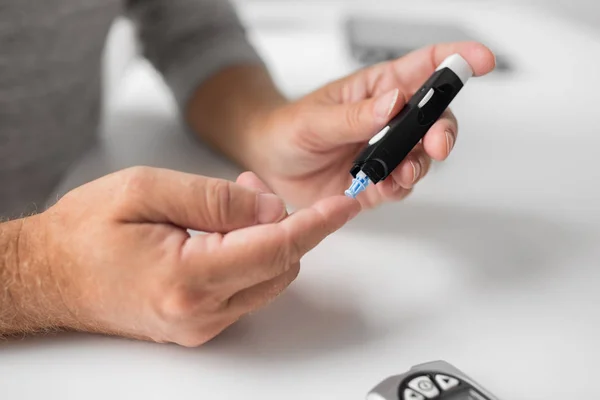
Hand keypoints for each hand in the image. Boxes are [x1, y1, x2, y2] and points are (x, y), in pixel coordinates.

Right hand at [16, 167, 358, 345]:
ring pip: (266, 278)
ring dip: (264, 238)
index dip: (317, 223)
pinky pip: (245, 288)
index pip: (276, 248)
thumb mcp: (145, 190)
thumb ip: (215, 199)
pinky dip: (247, 256)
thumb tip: (271, 208)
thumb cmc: (83, 232)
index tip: (343, 204)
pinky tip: (221, 230)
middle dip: (282, 222)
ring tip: (228, 203)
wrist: (46, 275)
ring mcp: (201, 324)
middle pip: (279, 266)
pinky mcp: (198, 324)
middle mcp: (200, 312)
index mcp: (187, 277)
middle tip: (252, 187)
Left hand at [248, 42, 495, 207]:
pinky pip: (402, 185)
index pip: (425, 67)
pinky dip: (400, 187)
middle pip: (435, 118)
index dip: (457, 60)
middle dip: (443, 131)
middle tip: (436, 144)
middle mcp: (390, 120)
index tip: (481, 61)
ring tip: (401, 174)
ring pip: (424, 156)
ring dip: (421, 165)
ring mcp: (386, 152)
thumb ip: (354, 116)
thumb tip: (394, 102)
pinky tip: (385, 187)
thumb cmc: (290, 129)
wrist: (272, 165)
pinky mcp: (379, 182)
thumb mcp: (315, 119)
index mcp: (378, 89)